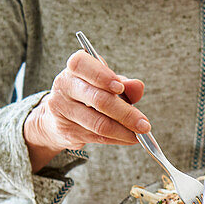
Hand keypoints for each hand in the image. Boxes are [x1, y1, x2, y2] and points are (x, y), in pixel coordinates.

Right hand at [23, 50, 149, 171]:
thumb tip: (138, 86)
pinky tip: (129, 138)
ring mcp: (63, 109)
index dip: (102, 76)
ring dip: (124, 131)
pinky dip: (118, 139)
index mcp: (75, 68)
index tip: (120, 87)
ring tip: (140, 134)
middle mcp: (64, 86)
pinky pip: (97, 137)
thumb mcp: (107, 85)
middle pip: (98, 100)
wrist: (60, 117)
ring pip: (99, 123)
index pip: (82, 64)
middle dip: (126, 114)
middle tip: (144, 124)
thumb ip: (124, 85)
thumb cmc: (90, 94)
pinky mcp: (66, 131)